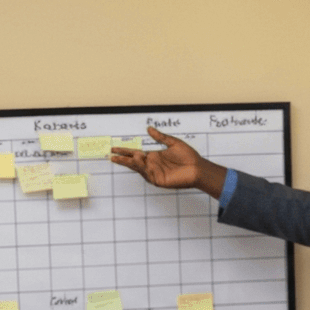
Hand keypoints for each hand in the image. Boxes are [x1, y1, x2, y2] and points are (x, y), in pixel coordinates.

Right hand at [109, 127, 226, 196]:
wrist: (198, 168)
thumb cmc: (188, 156)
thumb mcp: (173, 142)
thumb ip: (160, 137)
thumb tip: (149, 129)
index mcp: (153, 156)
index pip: (135, 153)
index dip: (124, 151)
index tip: (114, 149)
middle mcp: (152, 165)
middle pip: (133, 162)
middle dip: (122, 159)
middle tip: (111, 156)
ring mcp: (154, 173)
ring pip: (140, 168)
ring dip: (135, 162)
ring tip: (133, 156)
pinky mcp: (159, 180)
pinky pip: (148, 174)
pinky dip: (143, 168)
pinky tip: (142, 161)